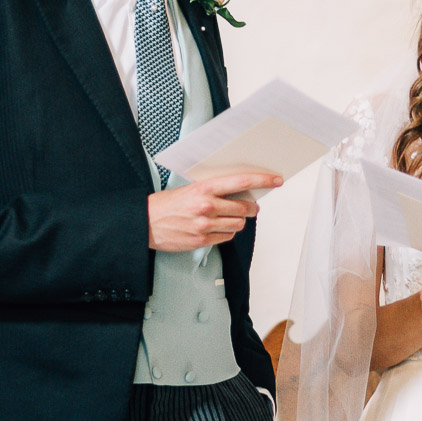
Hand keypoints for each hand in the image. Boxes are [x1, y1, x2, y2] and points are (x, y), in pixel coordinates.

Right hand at [147, 171, 281, 251]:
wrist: (145, 223)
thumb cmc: (167, 204)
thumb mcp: (191, 189)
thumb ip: (214, 190)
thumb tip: (240, 191)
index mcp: (204, 188)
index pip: (241, 181)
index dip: (262, 180)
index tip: (276, 179)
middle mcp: (206, 206)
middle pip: (244, 207)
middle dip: (251, 207)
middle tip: (251, 206)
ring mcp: (205, 225)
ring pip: (238, 224)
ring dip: (238, 221)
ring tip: (229, 217)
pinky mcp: (202, 241)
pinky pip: (226, 237)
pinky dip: (226, 233)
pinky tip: (217, 228)